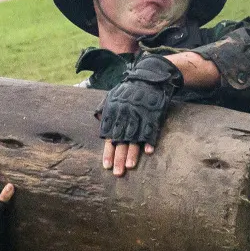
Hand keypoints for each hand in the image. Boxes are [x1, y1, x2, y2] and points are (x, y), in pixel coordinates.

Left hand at [98, 54, 182, 176]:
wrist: (149, 77)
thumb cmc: (129, 90)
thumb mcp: (112, 97)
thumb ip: (104, 110)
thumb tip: (96, 119)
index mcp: (114, 113)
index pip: (110, 136)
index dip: (108, 152)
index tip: (106, 166)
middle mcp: (125, 116)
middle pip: (121, 140)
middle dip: (118, 157)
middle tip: (117, 173)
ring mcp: (140, 115)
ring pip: (135, 137)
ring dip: (132, 152)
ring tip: (130, 166)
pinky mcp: (153, 114)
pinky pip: (151, 129)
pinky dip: (150, 140)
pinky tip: (148, 152)